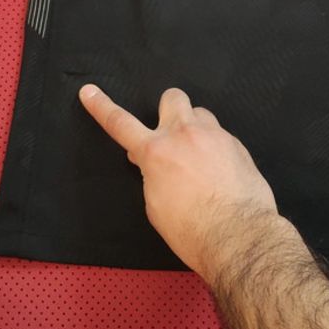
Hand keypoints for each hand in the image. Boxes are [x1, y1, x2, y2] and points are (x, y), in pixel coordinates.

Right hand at [78, 84, 278, 278]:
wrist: (239, 236)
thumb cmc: (192, 230)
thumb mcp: (156, 205)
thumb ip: (151, 174)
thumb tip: (152, 161)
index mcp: (156, 152)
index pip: (120, 123)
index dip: (101, 106)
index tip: (89, 92)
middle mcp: (184, 135)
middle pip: (172, 97)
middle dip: (168, 109)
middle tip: (171, 132)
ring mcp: (213, 135)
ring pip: (200, 113)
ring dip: (195, 129)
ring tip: (198, 157)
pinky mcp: (237, 144)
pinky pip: (221, 135)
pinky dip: (216, 149)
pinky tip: (220, 173)